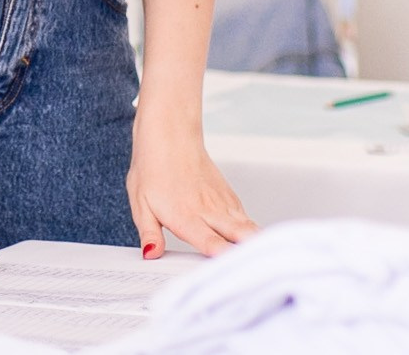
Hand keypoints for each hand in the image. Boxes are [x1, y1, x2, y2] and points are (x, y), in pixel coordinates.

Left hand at [128, 114, 257, 257]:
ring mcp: (222, 202)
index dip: (223, 257)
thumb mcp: (140, 203)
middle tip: (261, 272)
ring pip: (247, 227)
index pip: (210, 241)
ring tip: (268, 264)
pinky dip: (253, 232)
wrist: (169, 136)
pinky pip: (245, 218)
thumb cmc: (153, 168)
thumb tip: (151, 254)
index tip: (233, 270)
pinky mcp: (229, 197)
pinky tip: (257, 246)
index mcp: (185, 215)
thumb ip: (149, 232)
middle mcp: (208, 210)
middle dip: (250, 255)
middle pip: (239, 235)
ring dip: (257, 245)